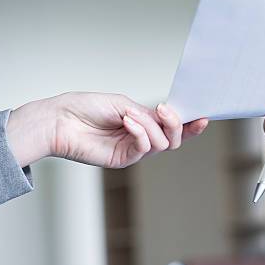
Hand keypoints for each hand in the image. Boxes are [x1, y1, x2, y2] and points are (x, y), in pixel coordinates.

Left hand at [6, 92, 207, 167]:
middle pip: (174, 139)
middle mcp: (142, 137)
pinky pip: (144, 148)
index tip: (203, 116)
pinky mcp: (123, 159)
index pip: (173, 126)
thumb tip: (164, 123)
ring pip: (163, 144)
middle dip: (177, 125)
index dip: (190, 124)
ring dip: (152, 126)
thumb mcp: (125, 104)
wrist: (61, 120)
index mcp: (144, 122)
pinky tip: (128, 122)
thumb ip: (148, 116)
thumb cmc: (88, 107)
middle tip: (166, 111)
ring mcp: (133, 149)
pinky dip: (140, 133)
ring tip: (131, 115)